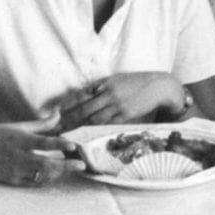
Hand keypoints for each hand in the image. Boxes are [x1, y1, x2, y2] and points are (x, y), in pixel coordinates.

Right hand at [0, 112, 84, 186]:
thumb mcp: (16, 126)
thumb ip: (41, 124)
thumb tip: (59, 113)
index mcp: (18, 139)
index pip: (42, 143)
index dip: (58, 144)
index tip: (73, 145)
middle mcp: (17, 156)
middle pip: (44, 164)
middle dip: (65, 165)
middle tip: (82, 164)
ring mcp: (14, 170)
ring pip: (40, 175)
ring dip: (59, 172)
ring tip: (72, 168)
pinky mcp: (11, 180)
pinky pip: (33, 182)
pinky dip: (47, 179)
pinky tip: (57, 174)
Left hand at [58, 73, 183, 129]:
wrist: (159, 86)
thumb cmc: (137, 82)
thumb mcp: (118, 80)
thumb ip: (102, 87)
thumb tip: (86, 95)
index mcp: (105, 83)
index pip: (80, 96)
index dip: (67, 105)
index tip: (55, 114)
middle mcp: (108, 93)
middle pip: (83, 109)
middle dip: (68, 120)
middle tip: (55, 129)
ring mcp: (117, 105)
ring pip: (93, 118)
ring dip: (79, 127)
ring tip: (66, 134)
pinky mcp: (126, 114)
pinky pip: (107, 123)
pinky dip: (95, 129)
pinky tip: (87, 134)